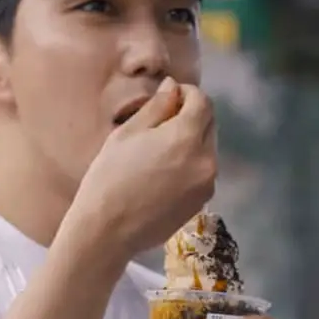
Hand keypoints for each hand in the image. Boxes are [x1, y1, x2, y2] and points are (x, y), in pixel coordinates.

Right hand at [69, 77, 216, 257]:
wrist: (108, 230)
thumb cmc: (110, 177)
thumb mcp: (128, 134)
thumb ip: (157, 107)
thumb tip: (173, 87)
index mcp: (186, 137)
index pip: (202, 102)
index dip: (187, 93)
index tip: (170, 96)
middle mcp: (206, 159)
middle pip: (209, 124)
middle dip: (192, 116)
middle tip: (163, 122)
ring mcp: (207, 184)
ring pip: (207, 149)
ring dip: (192, 141)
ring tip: (161, 150)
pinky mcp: (202, 202)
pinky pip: (202, 172)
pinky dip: (191, 164)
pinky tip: (164, 173)